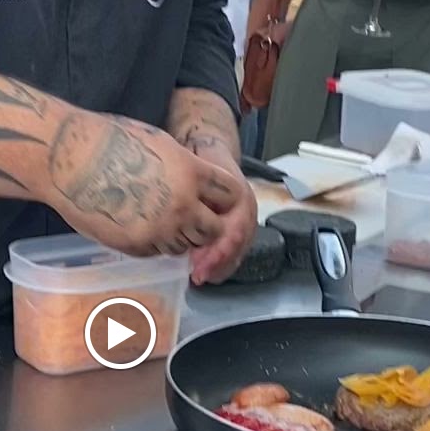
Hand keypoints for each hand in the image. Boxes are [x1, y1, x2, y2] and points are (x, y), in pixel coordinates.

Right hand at [45, 110, 245, 263]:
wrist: (69, 159)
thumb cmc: (109, 142)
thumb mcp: (160, 145)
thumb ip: (186, 169)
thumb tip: (201, 187)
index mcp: (191, 172)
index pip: (230, 195)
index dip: (222, 200)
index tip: (212, 201)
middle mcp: (182, 204)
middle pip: (213, 230)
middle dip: (204, 226)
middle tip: (187, 218)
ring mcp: (160, 228)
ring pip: (185, 245)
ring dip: (178, 238)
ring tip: (157, 219)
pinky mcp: (137, 246)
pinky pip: (157, 252)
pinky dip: (153, 244)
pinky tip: (137, 225)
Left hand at [185, 137, 257, 284]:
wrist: (211, 154)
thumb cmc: (200, 162)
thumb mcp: (197, 170)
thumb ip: (193, 191)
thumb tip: (183, 217)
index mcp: (239, 196)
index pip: (234, 231)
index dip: (217, 251)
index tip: (198, 264)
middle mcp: (247, 211)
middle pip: (238, 246)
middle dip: (218, 264)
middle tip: (197, 276)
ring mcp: (245, 222)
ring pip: (237, 252)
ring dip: (219, 267)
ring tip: (199, 276)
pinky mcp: (238, 230)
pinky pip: (233, 252)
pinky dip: (219, 265)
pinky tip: (204, 272)